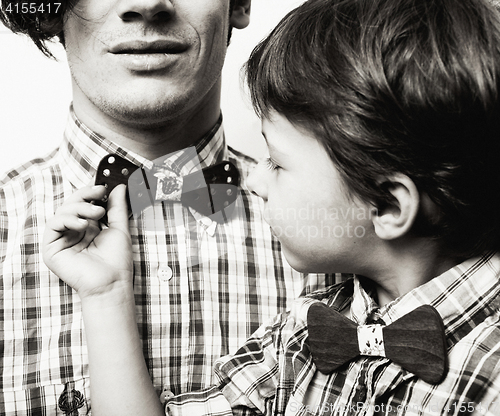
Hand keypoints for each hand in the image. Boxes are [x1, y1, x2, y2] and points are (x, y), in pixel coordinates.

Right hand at [42, 184, 132, 298]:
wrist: (112, 282)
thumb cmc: (117, 261)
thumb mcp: (119, 228)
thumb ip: (117, 207)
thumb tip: (119, 187)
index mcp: (88, 228)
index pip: (83, 204)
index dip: (90, 193)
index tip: (103, 188)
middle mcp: (73, 232)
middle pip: (70, 205)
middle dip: (84, 196)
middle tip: (99, 194)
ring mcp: (62, 240)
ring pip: (62, 212)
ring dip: (79, 208)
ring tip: (96, 213)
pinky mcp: (52, 249)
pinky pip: (53, 225)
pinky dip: (67, 219)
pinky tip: (83, 225)